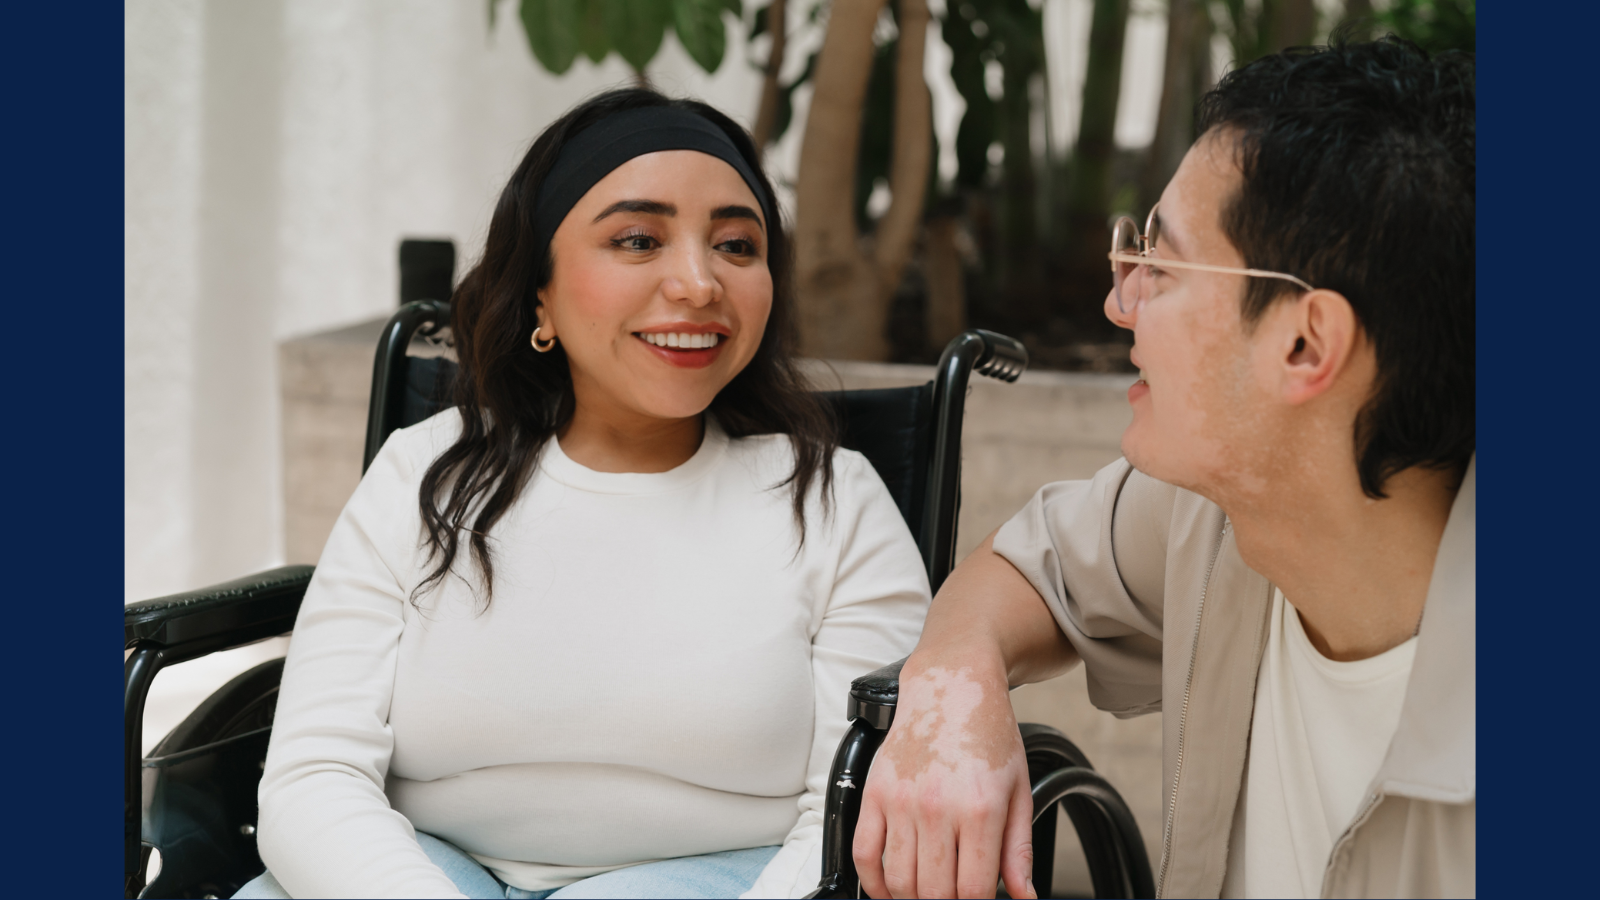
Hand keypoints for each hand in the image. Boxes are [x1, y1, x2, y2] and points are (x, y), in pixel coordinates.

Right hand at [853, 657, 1036, 898]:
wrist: (951, 686)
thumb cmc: (988, 733)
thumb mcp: (1019, 790)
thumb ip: (1019, 849)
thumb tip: (1023, 895)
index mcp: (980, 809)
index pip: (973, 891)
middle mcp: (937, 807)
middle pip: (934, 893)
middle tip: (955, 895)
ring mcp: (900, 801)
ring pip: (899, 881)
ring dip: (912, 898)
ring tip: (928, 893)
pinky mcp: (874, 793)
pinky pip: (864, 854)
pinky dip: (873, 883)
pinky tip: (888, 889)